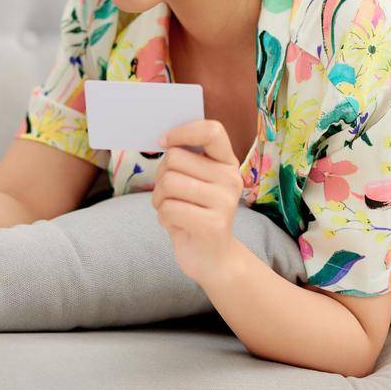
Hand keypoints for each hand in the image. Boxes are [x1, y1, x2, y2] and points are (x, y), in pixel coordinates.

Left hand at [150, 120, 246, 285]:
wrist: (213, 259)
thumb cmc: (195, 214)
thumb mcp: (195, 182)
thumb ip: (185, 160)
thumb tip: (163, 140)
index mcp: (227, 162)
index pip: (211, 130)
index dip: (182, 132)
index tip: (163, 142)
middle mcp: (230, 178)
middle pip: (175, 158)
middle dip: (160, 177)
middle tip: (170, 195)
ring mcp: (225, 202)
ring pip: (168, 183)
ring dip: (159, 199)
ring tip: (173, 210)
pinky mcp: (214, 224)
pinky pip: (168, 209)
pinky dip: (163, 218)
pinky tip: (177, 225)